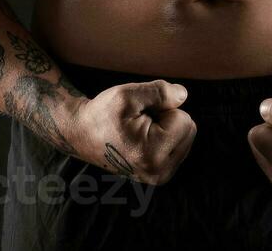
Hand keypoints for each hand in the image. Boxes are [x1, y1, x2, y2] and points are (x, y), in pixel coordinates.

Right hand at [67, 80, 197, 184]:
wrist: (82, 134)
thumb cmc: (102, 113)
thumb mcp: (127, 95)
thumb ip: (160, 93)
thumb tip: (183, 96)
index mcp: (152, 153)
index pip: (185, 119)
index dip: (164, 109)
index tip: (141, 114)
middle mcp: (158, 172)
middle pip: (189, 131)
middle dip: (169, 119)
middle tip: (141, 121)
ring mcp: (159, 178)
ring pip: (185, 139)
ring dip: (167, 129)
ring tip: (141, 130)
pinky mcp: (158, 177)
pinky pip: (178, 148)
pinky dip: (165, 139)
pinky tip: (144, 139)